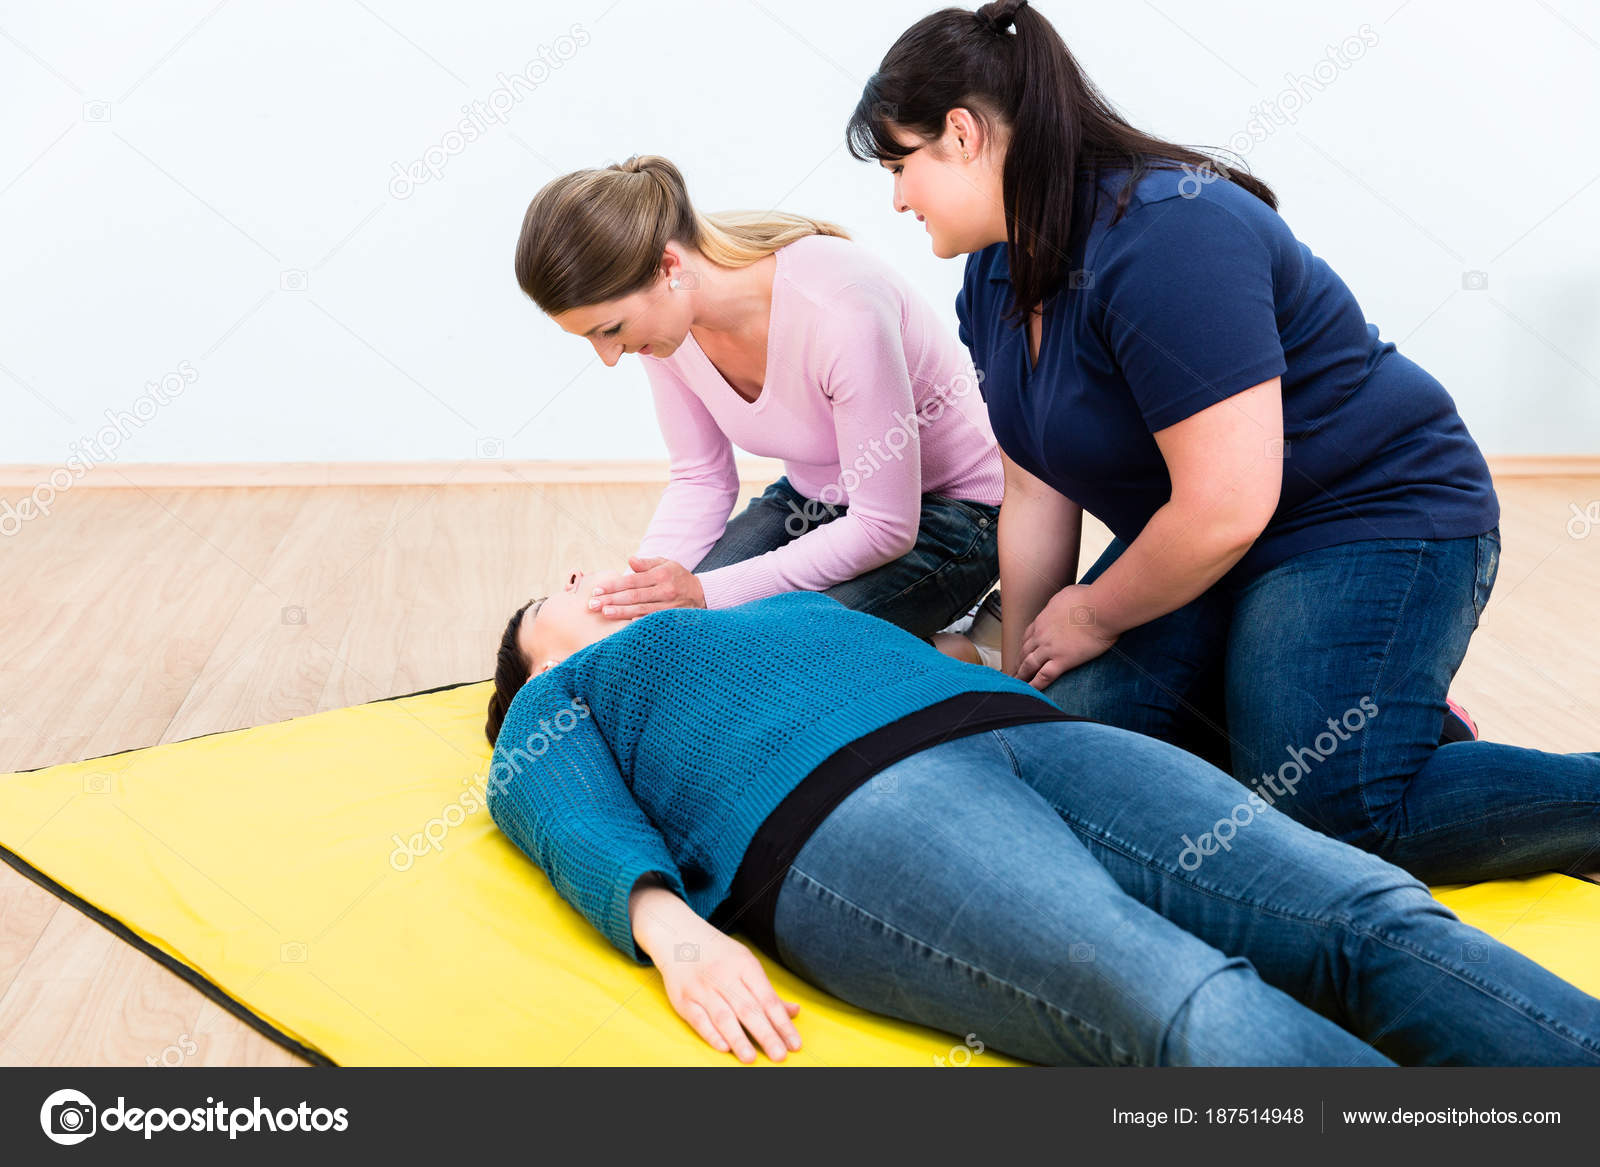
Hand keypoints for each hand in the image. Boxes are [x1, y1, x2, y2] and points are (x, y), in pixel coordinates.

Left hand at [588, 556, 705, 618]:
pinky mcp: (672, 617)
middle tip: (593, 604)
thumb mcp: (665, 564)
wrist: (702, 594)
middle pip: (634, 596)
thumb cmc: (678, 577)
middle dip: (612, 600)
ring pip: (642, 609)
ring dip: (622, 612)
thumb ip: (647, 563)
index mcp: (661, 575)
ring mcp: (670, 605)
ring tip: (605, 613)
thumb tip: (630, 559)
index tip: (597, 590)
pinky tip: (627, 625)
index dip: (614, 586)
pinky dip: (640, 623)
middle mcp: (665, 590)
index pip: (632, 580)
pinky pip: (654, 621)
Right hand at [655, 924, 802, 1063]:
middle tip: (779, 1055)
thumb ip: (768, 992)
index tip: (794, 1044)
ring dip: (738, 1039)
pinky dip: (711, 1034)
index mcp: (745, 966)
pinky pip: (699, 1020)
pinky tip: (724, 1047)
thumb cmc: (720, 955)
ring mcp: (702, 989)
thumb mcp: (747, 963)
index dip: (782, 1023)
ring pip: (723, 1017)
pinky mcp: (684, 1000)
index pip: (767, 999)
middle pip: (748, 1010)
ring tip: (751, 1058)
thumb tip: (794, 1012)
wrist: (679, 938)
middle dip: (766, 1035)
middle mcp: (724, 977)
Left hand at [1016, 584, 1118, 689]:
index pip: (1028, 635)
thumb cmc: (1089, 599)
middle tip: (1013, 670)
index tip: (1022, 652)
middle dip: (1018, 661)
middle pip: (1024, 651)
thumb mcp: (1065, 595)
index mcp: (1043, 619)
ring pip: (1029, 664)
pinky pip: (1044, 676)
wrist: (1100, 609)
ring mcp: (1050, 648)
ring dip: (1021, 674)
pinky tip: (1030, 691)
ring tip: (1016, 683)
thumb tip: (1060, 607)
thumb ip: (1058, 604)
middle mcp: (1041, 634)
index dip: (1024, 645)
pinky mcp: (1063, 660)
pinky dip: (1035, 684)